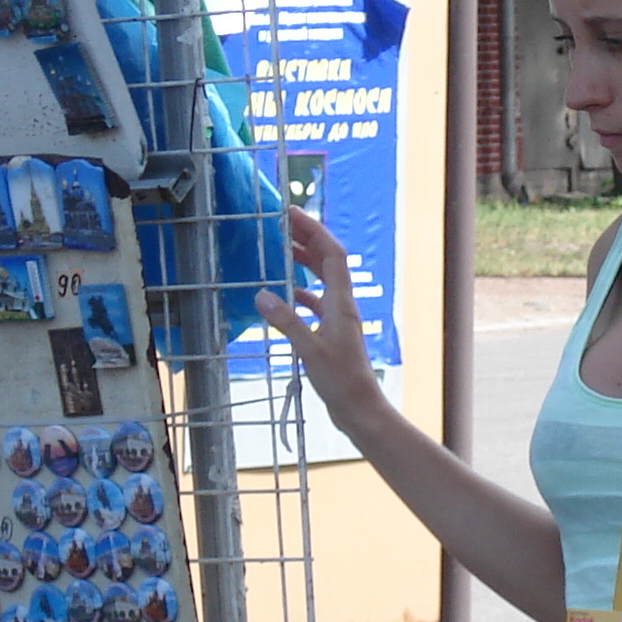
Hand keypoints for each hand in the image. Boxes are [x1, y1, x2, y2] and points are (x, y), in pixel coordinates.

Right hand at [253, 209, 383, 422]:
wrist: (359, 408)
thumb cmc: (341, 381)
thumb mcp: (309, 350)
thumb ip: (286, 322)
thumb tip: (262, 295)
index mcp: (341, 303)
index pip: (331, 254)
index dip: (313, 230)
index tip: (291, 213)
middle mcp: (342, 305)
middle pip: (327, 262)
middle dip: (307, 238)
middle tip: (282, 224)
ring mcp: (338, 319)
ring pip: (322, 280)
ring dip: (304, 262)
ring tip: (282, 250)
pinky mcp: (332, 334)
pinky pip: (316, 303)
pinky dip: (301, 292)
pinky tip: (285, 295)